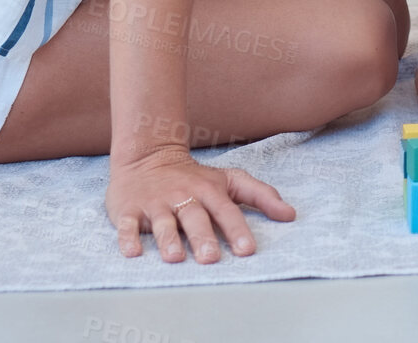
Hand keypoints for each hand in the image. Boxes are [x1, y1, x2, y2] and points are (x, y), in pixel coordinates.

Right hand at [107, 144, 293, 262]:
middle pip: (195, 219)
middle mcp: (184, 198)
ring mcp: (155, 204)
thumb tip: (291, 215)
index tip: (247, 251)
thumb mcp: (230, 180)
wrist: (148, 157)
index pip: (226, 212)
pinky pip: (127, 225)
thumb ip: (261, 196)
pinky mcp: (129, 210)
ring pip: (162, 223)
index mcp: (209, 192)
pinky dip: (128, 238)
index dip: (237, 231)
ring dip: (168, 240)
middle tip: (210, 258)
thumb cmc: (195, 177)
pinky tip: (132, 252)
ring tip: (175, 258)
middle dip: (203, 238)